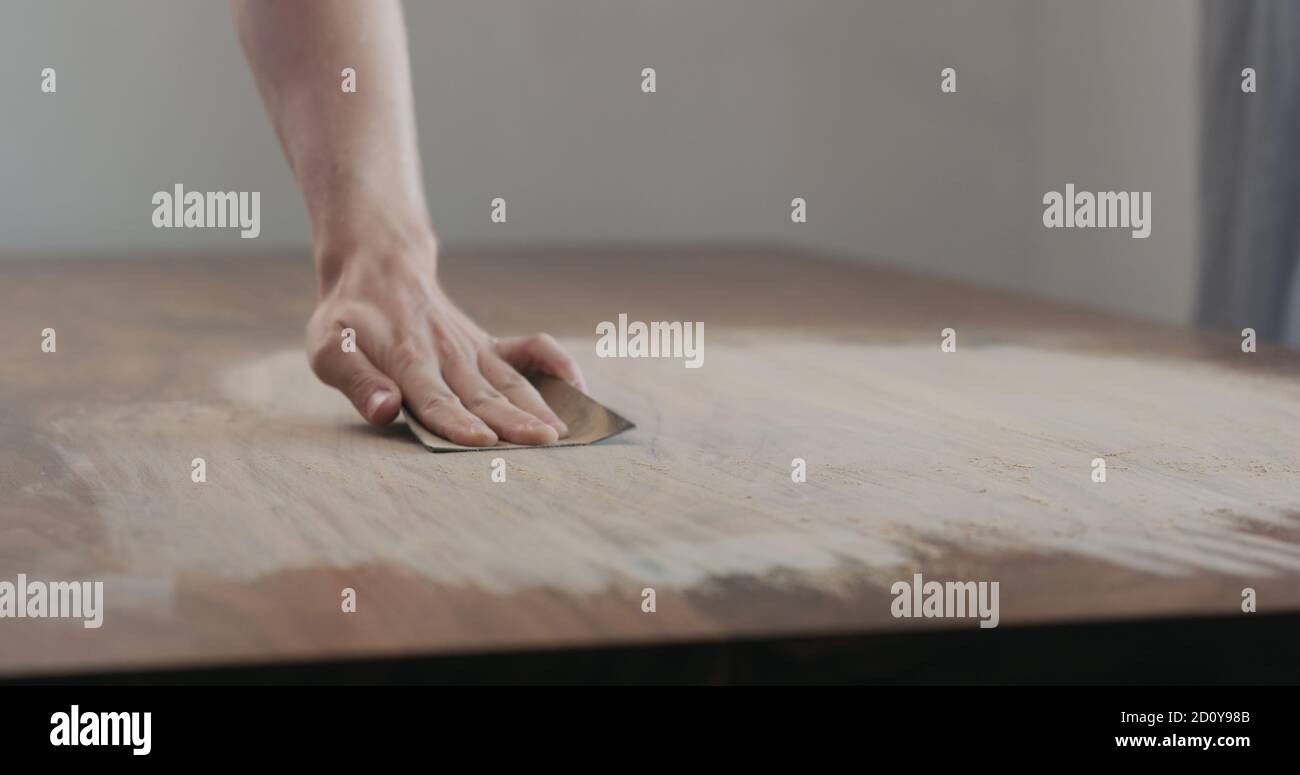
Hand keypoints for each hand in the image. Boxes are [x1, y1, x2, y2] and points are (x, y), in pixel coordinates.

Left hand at [306, 239, 585, 445]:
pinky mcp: (489, 346)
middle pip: (483, 394)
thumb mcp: (329, 348)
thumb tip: (385, 410)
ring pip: (511, 381)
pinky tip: (578, 385)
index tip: (483, 442)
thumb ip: (358, 381)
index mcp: (406, 359)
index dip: (457, 421)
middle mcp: (447, 355)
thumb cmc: (348, 321)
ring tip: (564, 431)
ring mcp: (473, 350)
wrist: (378, 270)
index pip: (434, 397)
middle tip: (545, 444)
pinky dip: (556, 363)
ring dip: (539, 405)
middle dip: (515, 421)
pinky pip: (531, 349)